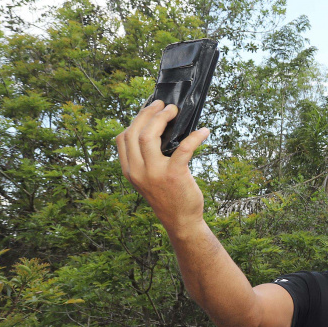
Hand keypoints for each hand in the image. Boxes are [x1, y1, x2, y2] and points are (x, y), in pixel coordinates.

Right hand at [115, 100, 209, 232]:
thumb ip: (144, 159)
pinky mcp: (174, 175)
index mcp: (129, 170)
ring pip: (150, 135)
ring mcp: (155, 173)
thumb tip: (157, 128)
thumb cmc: (167, 196)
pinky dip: (195, 137)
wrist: (180, 221)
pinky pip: (184, 148)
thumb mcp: (146, 179)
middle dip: (149, 112)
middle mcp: (137, 171)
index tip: (148, 110)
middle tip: (164, 105)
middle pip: (135, 131)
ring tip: (175, 111)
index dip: (136, 119)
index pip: (123, 137)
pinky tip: (204, 131)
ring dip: (163, 118)